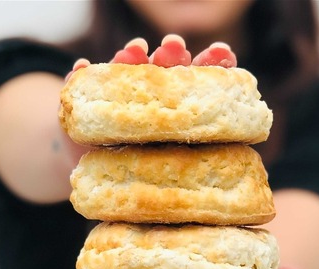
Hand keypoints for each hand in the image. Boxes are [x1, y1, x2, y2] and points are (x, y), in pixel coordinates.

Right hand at [59, 35, 239, 174]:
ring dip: (131, 58)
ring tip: (135, 50)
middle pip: (163, 69)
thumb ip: (200, 153)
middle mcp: (148, 93)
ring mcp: (116, 94)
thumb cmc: (145, 169)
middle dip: (171, 55)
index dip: (212, 65)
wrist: (95, 170)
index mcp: (176, 106)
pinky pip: (81, 85)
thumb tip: (238, 149)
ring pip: (125, 70)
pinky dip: (81, 76)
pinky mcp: (84, 101)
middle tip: (175, 47)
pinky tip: (81, 68)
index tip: (223, 53)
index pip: (198, 81)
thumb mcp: (175, 167)